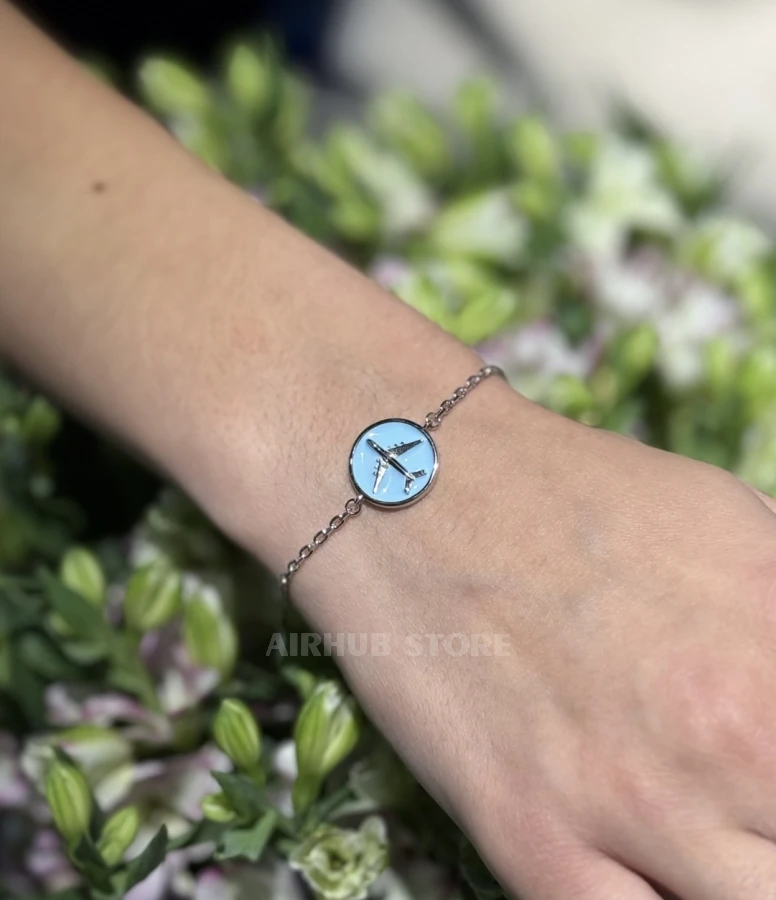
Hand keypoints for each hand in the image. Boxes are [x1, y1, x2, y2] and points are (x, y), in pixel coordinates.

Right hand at [284, 386, 775, 898]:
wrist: (416, 486)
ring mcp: (626, 807)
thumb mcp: (736, 523)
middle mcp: (728, 744)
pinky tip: (640, 872)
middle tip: (734, 789)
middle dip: (769, 826)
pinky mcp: (529, 841)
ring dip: (732, 875)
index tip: (767, 766)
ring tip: (695, 827)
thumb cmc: (570, 491)